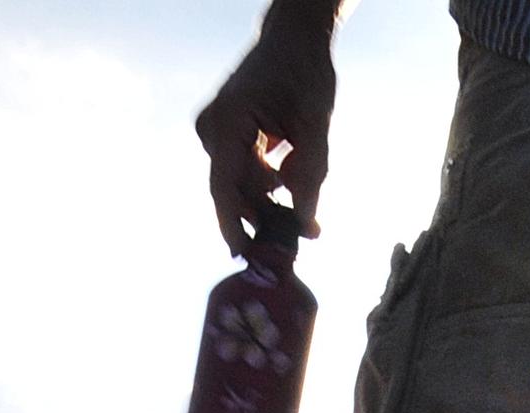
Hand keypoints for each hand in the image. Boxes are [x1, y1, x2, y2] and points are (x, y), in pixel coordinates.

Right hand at [196, 16, 335, 254]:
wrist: (294, 40)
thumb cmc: (304, 72)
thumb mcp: (316, 124)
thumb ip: (311, 174)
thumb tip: (305, 225)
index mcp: (228, 122)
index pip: (224, 186)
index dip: (233, 225)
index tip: (246, 255)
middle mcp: (212, 128)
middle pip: (233, 190)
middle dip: (265, 216)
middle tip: (303, 236)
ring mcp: (215, 132)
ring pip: (241, 184)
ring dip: (270, 198)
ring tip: (302, 202)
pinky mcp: (224, 136)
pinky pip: (243, 172)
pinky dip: (267, 181)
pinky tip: (288, 171)